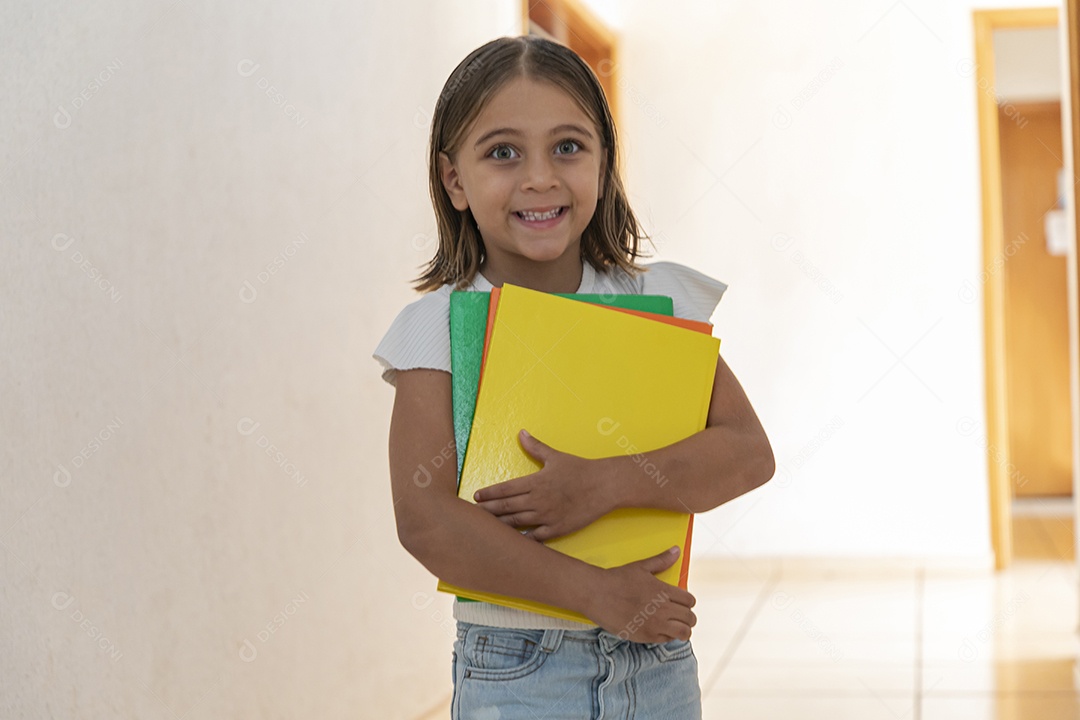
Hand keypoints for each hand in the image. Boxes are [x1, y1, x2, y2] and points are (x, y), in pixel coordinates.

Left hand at [473, 429, 613, 541]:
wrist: (604, 485)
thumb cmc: (580, 469)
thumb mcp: (555, 456)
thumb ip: (535, 447)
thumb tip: (521, 433)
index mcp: (535, 481)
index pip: (505, 489)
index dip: (489, 494)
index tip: (476, 497)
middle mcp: (538, 500)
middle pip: (506, 507)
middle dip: (488, 511)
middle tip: (472, 514)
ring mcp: (547, 516)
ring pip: (516, 523)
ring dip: (499, 525)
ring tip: (485, 528)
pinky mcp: (557, 529)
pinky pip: (535, 538)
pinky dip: (522, 540)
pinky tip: (511, 543)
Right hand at [587, 547, 696, 642]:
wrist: (596, 594)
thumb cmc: (617, 579)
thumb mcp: (641, 567)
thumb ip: (662, 561)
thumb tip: (676, 550)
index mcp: (664, 591)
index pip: (689, 601)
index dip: (688, 602)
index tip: (683, 604)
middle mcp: (663, 609)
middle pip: (690, 618)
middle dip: (688, 617)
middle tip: (681, 616)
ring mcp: (655, 625)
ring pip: (683, 633)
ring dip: (683, 630)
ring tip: (676, 627)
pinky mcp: (645, 637)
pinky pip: (666, 640)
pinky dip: (666, 636)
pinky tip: (659, 629)